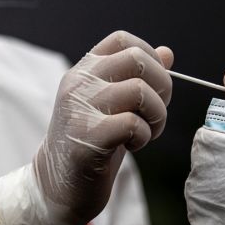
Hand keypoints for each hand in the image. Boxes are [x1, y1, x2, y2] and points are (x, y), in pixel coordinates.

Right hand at [33, 30, 173, 224]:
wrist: (57, 185)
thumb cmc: (91, 142)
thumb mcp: (113, 104)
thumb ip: (136, 77)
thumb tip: (167, 53)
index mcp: (84, 71)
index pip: (122, 40)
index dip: (150, 58)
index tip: (153, 86)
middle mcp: (79, 83)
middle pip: (137, 60)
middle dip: (162, 87)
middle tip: (155, 113)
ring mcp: (80, 108)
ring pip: (140, 91)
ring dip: (157, 116)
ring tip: (146, 132)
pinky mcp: (88, 137)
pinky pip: (133, 124)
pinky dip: (144, 136)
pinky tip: (133, 145)